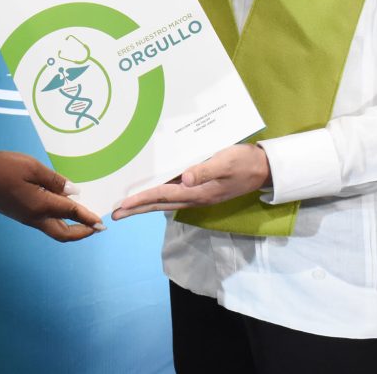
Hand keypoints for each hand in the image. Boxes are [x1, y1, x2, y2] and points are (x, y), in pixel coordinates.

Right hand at [0, 151, 102, 241]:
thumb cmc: (4, 167)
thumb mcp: (32, 167)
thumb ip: (54, 180)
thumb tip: (73, 192)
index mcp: (41, 205)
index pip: (70, 212)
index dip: (87, 217)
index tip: (101, 223)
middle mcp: (35, 217)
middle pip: (63, 233)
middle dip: (82, 233)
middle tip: (96, 228)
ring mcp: (27, 218)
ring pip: (54, 230)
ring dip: (71, 229)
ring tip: (84, 221)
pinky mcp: (21, 215)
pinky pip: (45, 223)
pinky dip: (59, 221)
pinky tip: (63, 211)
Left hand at [111, 144, 270, 219]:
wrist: (263, 168)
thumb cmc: (243, 162)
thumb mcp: (226, 162)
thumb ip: (205, 170)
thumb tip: (185, 179)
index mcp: (198, 192)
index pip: (162, 196)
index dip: (140, 201)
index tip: (121, 206)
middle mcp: (195, 197)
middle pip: (159, 204)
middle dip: (136, 209)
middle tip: (113, 214)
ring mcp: (198, 194)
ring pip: (165, 202)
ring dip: (144, 204)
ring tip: (126, 207)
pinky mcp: (201, 189)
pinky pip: (174, 195)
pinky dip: (158, 196)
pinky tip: (151, 193)